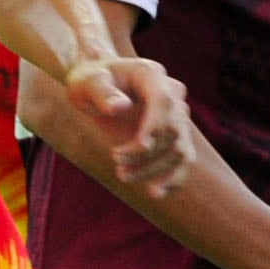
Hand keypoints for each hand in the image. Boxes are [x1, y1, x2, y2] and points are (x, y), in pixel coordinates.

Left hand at [65, 52, 193, 197]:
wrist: (98, 87)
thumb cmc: (90, 81)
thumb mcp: (86, 82)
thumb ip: (101, 91)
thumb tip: (120, 107)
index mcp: (151, 74)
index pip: (164, 102)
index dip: (155, 127)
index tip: (138, 148)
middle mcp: (172, 94)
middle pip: (173, 130)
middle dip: (146, 153)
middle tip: (116, 160)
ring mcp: (177, 115)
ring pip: (180, 150)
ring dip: (155, 170)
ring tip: (123, 176)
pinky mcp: (175, 136)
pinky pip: (182, 160)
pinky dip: (173, 179)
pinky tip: (156, 193)